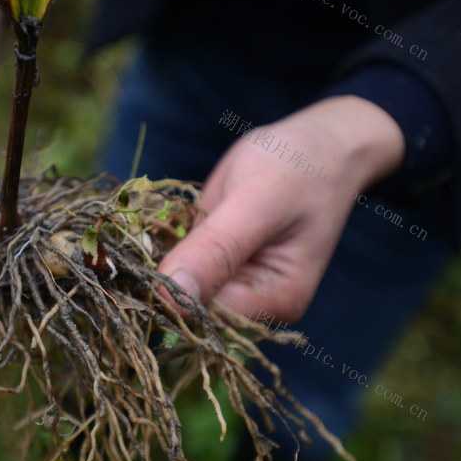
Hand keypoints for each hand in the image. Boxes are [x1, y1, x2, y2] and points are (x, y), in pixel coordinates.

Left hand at [157, 96, 405, 321]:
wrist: (319, 144)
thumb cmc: (298, 166)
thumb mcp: (257, 203)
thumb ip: (216, 251)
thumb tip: (169, 300)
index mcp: (275, 301)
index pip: (202, 315)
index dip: (168, 289)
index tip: (141, 256)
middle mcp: (254, 303)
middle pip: (187, 303)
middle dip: (162, 267)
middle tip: (158, 228)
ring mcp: (235, 283)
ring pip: (175, 282)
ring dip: (159, 251)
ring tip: (172, 216)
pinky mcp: (219, 262)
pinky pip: (177, 261)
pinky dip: (165, 239)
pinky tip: (174, 215)